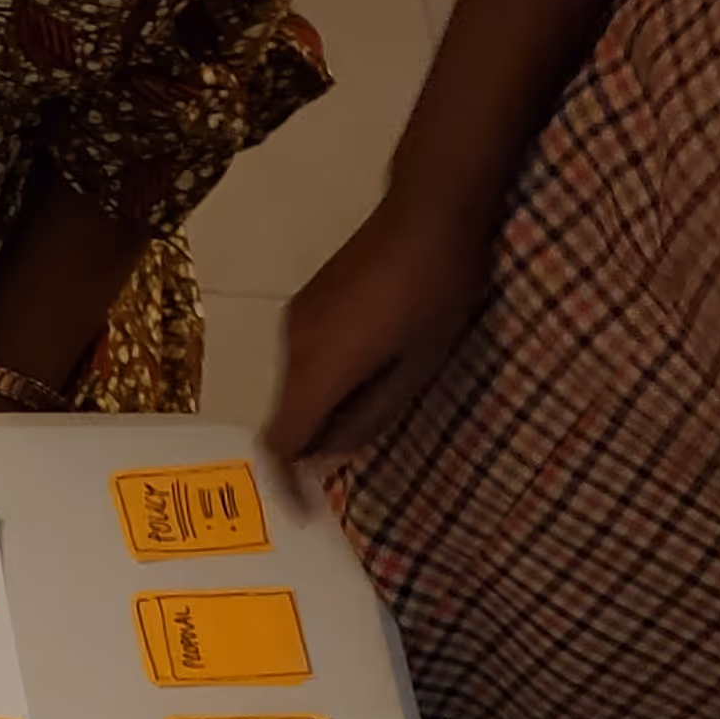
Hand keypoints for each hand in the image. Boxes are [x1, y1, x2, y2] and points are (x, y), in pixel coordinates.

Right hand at [271, 196, 490, 496]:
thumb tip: (332, 454)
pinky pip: (302, 360)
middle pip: (285, 416)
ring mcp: (294, 321)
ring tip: (370, 410)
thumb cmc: (438, 288)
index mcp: (319, 369)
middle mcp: (291, 347)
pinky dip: (322, 382)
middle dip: (311, 444)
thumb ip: (371, 416)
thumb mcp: (421, 365)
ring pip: (294, 388)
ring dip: (320, 409)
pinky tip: (365, 371)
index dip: (285, 483)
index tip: (301, 512)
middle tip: (352, 458)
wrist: (429, 206)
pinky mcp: (304, 303)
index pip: (281, 442)